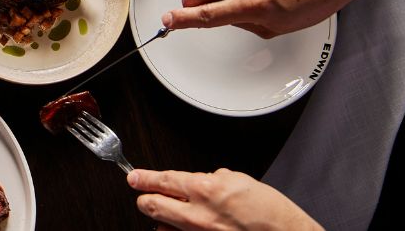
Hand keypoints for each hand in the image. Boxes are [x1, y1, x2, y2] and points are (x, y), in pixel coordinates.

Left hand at [128, 168, 321, 230]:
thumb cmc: (270, 212)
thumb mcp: (239, 181)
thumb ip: (212, 179)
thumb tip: (197, 180)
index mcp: (205, 189)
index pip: (163, 180)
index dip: (144, 178)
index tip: (134, 178)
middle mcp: (198, 214)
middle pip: (152, 205)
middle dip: (146, 198)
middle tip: (144, 194)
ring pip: (163, 226)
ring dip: (164, 219)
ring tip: (175, 214)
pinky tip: (186, 228)